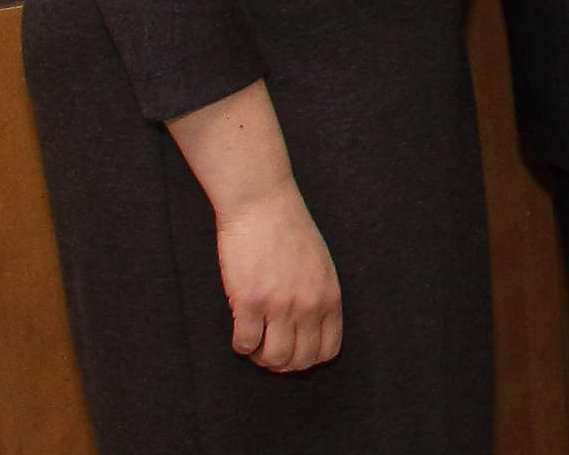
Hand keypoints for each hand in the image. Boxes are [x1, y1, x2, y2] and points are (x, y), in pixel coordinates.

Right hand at [213, 186, 343, 370]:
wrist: (263, 205)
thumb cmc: (290, 231)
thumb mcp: (320, 265)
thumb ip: (319, 298)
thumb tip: (311, 331)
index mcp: (329, 297)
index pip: (328, 351)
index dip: (308, 358)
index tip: (293, 350)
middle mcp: (308, 305)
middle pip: (299, 361)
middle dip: (282, 363)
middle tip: (268, 349)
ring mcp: (279, 305)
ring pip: (273, 359)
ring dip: (260, 357)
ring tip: (254, 341)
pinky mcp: (249, 301)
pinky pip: (244, 343)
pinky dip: (241, 345)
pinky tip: (239, 328)